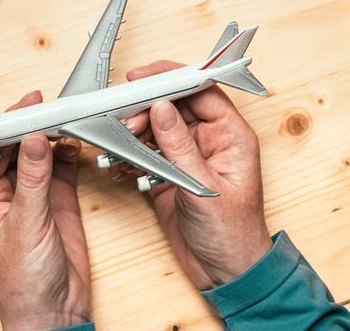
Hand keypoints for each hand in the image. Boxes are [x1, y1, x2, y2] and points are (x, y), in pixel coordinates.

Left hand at [0, 91, 89, 329]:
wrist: (55, 310)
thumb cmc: (23, 281)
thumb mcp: (26, 224)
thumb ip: (33, 179)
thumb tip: (34, 139)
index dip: (8, 125)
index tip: (27, 107)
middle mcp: (3, 191)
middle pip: (16, 145)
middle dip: (33, 126)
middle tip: (53, 108)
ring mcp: (31, 192)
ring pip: (39, 151)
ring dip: (53, 135)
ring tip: (67, 119)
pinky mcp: (56, 197)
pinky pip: (61, 164)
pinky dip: (69, 150)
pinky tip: (75, 141)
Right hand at [123, 61, 271, 288]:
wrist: (225, 273)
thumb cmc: (232, 235)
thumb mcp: (204, 189)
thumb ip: (180, 148)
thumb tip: (162, 108)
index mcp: (231, 136)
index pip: (201, 92)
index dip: (171, 79)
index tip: (142, 77)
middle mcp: (209, 141)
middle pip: (173, 107)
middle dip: (144, 108)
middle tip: (122, 119)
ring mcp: (188, 157)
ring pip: (155, 128)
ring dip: (132, 132)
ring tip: (117, 143)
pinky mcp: (169, 174)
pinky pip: (145, 153)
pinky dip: (128, 154)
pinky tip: (118, 163)